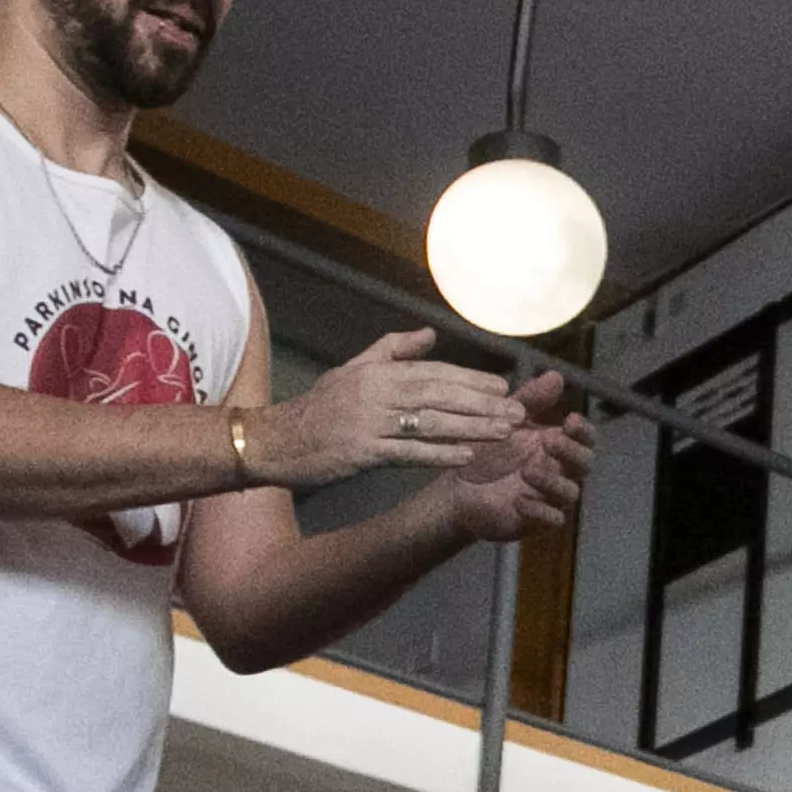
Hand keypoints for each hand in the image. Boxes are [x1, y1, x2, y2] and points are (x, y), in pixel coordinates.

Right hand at [259, 328, 528, 488]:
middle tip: (517, 411)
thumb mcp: (353, 370)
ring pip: (430, 423)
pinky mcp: (362, 452)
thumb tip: (429, 333)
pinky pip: (407, 453)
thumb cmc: (318, 408)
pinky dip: (438, 455)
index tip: (503, 387)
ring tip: (504, 433)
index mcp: (377, 373)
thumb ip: (392, 350)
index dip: (470, 380)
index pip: (434, 372)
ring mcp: (369, 423)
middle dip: (481, 403)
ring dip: (471, 428)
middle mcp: (376, 393)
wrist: (274, 440)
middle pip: (439, 395)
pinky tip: (466, 457)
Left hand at [434, 370, 594, 542]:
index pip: (585, 438)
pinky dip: (540, 512)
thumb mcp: (505, 421)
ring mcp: (551, 497)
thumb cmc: (488, 452)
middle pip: (584, 464)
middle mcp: (560, 471)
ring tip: (528, 471)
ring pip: (570, 493)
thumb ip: (530, 400)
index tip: (570, 419)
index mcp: (557, 445)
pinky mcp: (536, 521)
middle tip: (549, 441)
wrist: (459, 488)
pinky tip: (520, 501)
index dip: (583, 431)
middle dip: (571, 452)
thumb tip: (556, 375)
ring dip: (553, 482)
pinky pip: (551, 520)